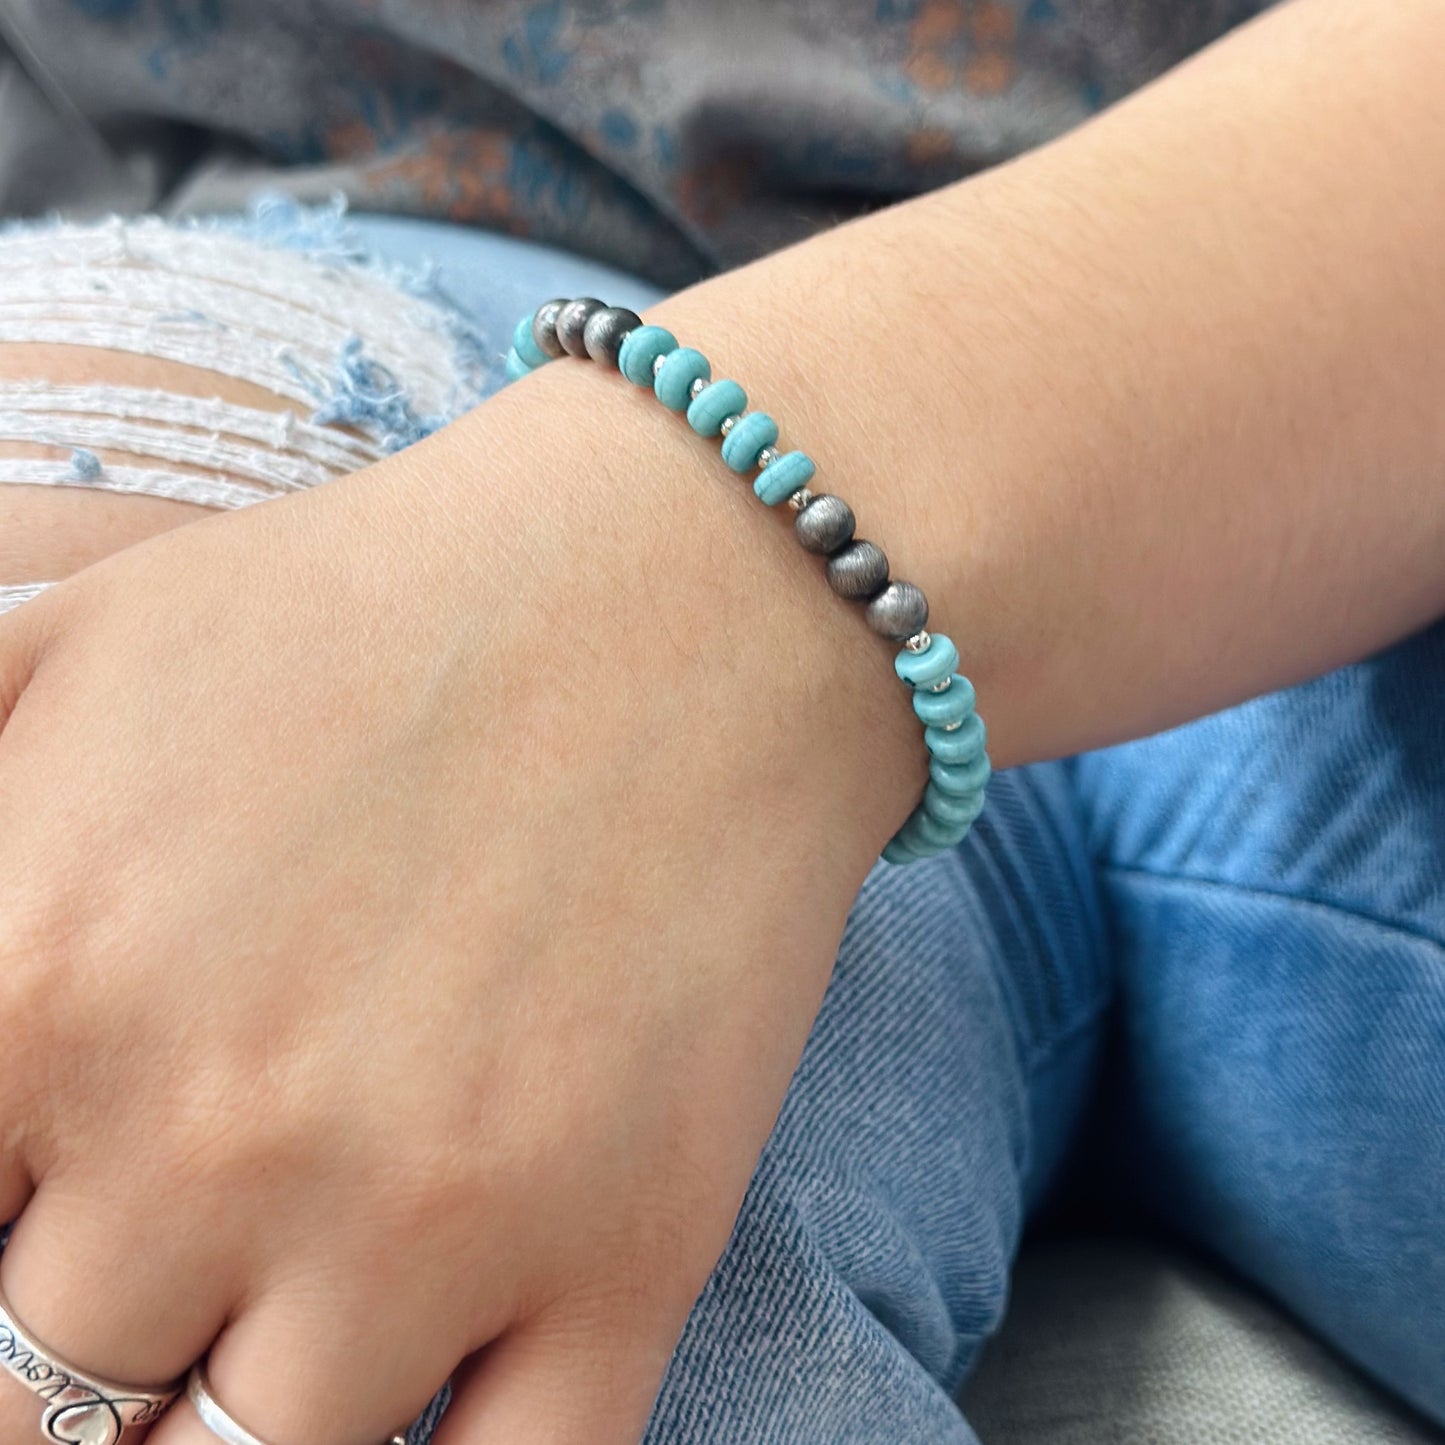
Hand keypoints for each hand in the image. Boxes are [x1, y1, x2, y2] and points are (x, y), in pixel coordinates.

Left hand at [0, 365, 918, 1444]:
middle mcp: (217, 1133)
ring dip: (223, 1413)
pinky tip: (410, 1394)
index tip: (35, 1211)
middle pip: (31, 1404)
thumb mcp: (67, 640)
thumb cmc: (386, 607)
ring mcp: (439, 1217)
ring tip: (267, 1291)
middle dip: (65, 1342)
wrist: (692, 589)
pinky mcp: (631, 1250)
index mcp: (39, 974)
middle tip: (142, 1246)